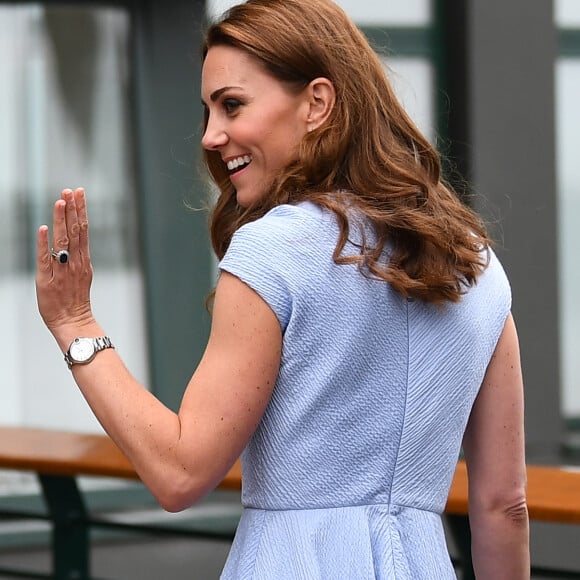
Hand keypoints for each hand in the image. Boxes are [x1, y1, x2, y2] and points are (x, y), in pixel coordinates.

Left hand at [36, 188, 94, 339]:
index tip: (78, 192)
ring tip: (61, 201)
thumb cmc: (74, 300)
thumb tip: (75, 238)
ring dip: (61, 219)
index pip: (82, 229)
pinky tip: (44, 228)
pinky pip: (46, 258)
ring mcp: (63, 270)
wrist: (73, 321)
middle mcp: (75, 262)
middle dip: (73, 209)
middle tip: (72, 190)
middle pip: (76, 230)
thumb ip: (78, 256)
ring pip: (63, 240)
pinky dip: (44, 243)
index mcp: (83, 260)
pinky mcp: (48, 279)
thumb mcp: (81, 275)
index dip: (80, 210)